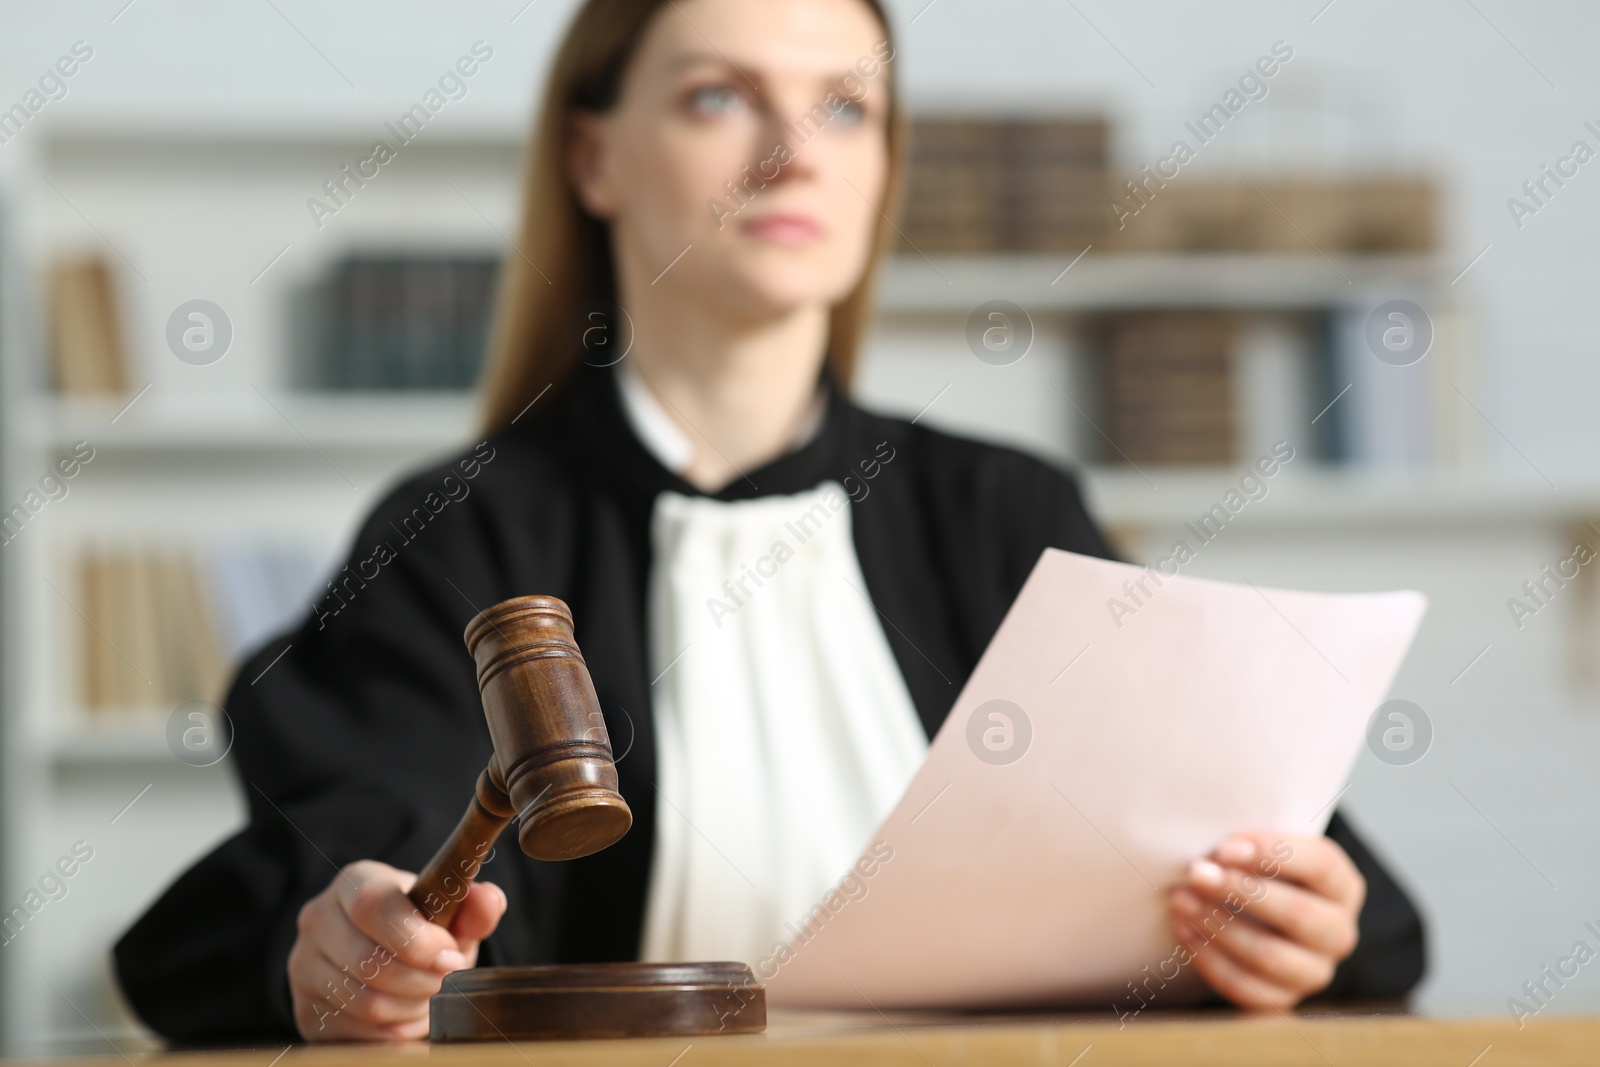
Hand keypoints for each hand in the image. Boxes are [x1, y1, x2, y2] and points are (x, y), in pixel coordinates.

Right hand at [289, 860, 506, 1041]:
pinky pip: (357, 1033)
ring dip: (411, 1007)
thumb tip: (490, 900)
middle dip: (421, 979)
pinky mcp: (306, 1010)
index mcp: (355, 882)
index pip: (372, 906)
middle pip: (368, 961)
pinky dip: (394, 1031)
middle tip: (445, 979)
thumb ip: (474, 907)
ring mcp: (304, 966)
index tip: (449, 956)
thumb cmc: (420, 930)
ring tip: (427, 994)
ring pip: (365, 1002)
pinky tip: (406, 1014)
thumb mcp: (450, 914)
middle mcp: (318, 919)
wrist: (385, 956)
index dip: (417, 939)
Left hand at [1167, 831, 1364, 1009]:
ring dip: (1218, 927)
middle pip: (1298, 914)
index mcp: (1342, 886)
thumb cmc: (1256, 871)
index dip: (1272, 853)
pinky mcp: (1283, 998)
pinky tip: (1184, 929)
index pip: (1320, 865)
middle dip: (1241, 892)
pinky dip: (1209, 958)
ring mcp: (1314, 971)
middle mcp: (1337, 932)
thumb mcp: (1263, 851)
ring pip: (1269, 956)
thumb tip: (1216, 853)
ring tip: (1181, 900)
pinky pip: (1245, 986)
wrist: (1252, 915)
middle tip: (1197, 873)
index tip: (1224, 848)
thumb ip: (1249, 846)